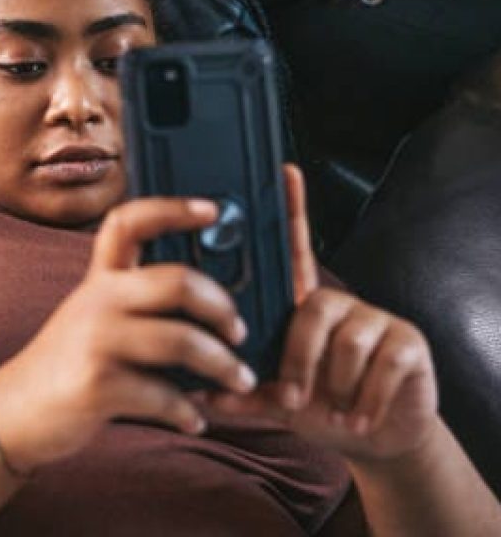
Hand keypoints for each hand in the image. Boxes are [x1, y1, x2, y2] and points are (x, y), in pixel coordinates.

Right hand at [0, 197, 255, 472]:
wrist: (17, 409)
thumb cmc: (71, 359)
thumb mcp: (95, 314)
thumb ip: (137, 301)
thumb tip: (209, 304)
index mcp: (101, 278)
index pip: (131, 222)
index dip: (173, 208)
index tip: (213, 209)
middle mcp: (97, 299)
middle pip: (177, 282)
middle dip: (221, 307)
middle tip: (240, 331)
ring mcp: (96, 340)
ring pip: (180, 340)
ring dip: (222, 365)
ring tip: (238, 380)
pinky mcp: (96, 384)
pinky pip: (163, 394)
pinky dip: (188, 411)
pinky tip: (193, 418)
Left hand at [206, 165, 439, 462]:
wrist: (377, 435)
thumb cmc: (318, 405)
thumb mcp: (275, 399)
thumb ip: (242, 391)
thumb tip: (199, 389)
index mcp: (303, 307)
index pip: (295, 249)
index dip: (292, 209)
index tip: (284, 171)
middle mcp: (339, 302)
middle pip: (313, 310)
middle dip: (300, 362)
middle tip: (296, 396)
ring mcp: (375, 318)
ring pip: (346, 344)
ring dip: (335, 388)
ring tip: (333, 408)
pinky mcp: (407, 341)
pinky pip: (380, 367)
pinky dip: (365, 401)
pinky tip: (360, 414)